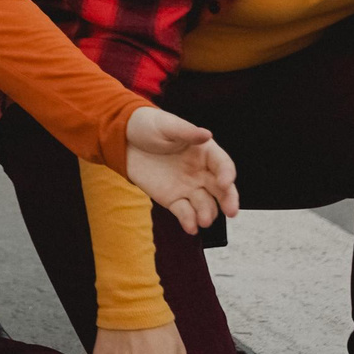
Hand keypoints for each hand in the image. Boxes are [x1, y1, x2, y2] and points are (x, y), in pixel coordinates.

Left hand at [120, 107, 238, 231]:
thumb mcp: (166, 125)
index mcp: (205, 152)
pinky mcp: (173, 199)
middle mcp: (202, 173)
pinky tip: (191, 228)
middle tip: (231, 211)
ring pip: (205, 205)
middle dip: (228, 201)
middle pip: (222, 190)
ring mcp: (188, 188)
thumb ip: (186, 132)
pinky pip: (185, 213)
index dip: (227, 174)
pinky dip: (189, 221)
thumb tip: (206, 134)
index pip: (223, 165)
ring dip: (207, 214)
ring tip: (204, 221)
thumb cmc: (148, 126)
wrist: (123, 140)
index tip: (225, 183)